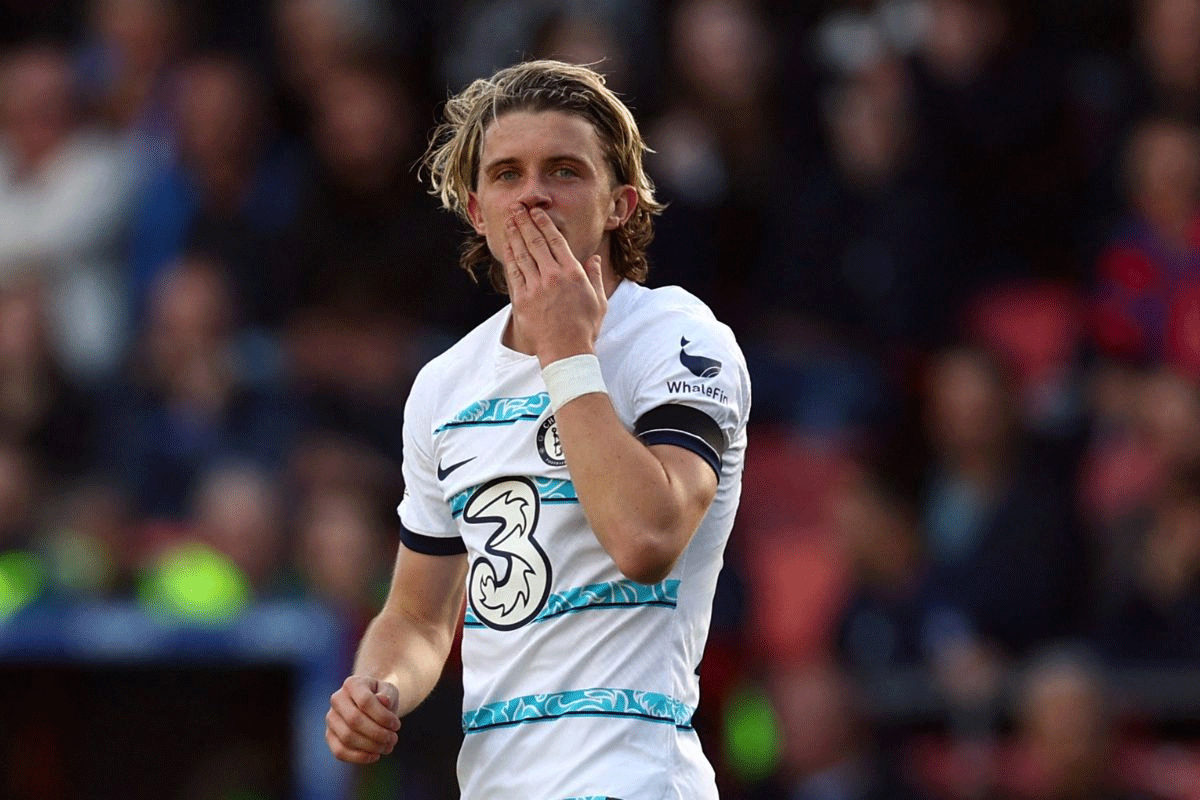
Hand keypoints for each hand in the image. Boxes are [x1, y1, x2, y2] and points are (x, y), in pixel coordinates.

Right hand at [325, 676, 400, 763]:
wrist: (371, 705)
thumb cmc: (382, 697)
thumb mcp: (389, 691)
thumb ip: (388, 694)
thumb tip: (383, 701)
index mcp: (352, 684)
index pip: (365, 701)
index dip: (382, 716)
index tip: (397, 725)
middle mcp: (337, 699)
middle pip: (354, 720)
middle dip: (377, 733)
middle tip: (393, 739)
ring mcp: (331, 719)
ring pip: (347, 738)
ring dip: (371, 746)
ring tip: (387, 747)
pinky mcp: (330, 736)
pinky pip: (340, 751)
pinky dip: (358, 757)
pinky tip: (375, 756)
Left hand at [504, 204, 606, 365]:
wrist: (567, 351)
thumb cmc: (585, 328)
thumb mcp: (599, 300)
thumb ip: (595, 276)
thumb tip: (594, 259)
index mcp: (573, 273)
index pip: (556, 241)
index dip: (544, 223)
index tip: (536, 212)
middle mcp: (553, 276)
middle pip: (536, 242)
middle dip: (525, 222)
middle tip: (517, 208)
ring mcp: (536, 287)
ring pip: (522, 254)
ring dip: (515, 234)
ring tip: (510, 220)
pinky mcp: (523, 299)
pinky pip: (514, 272)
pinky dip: (510, 256)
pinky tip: (507, 245)